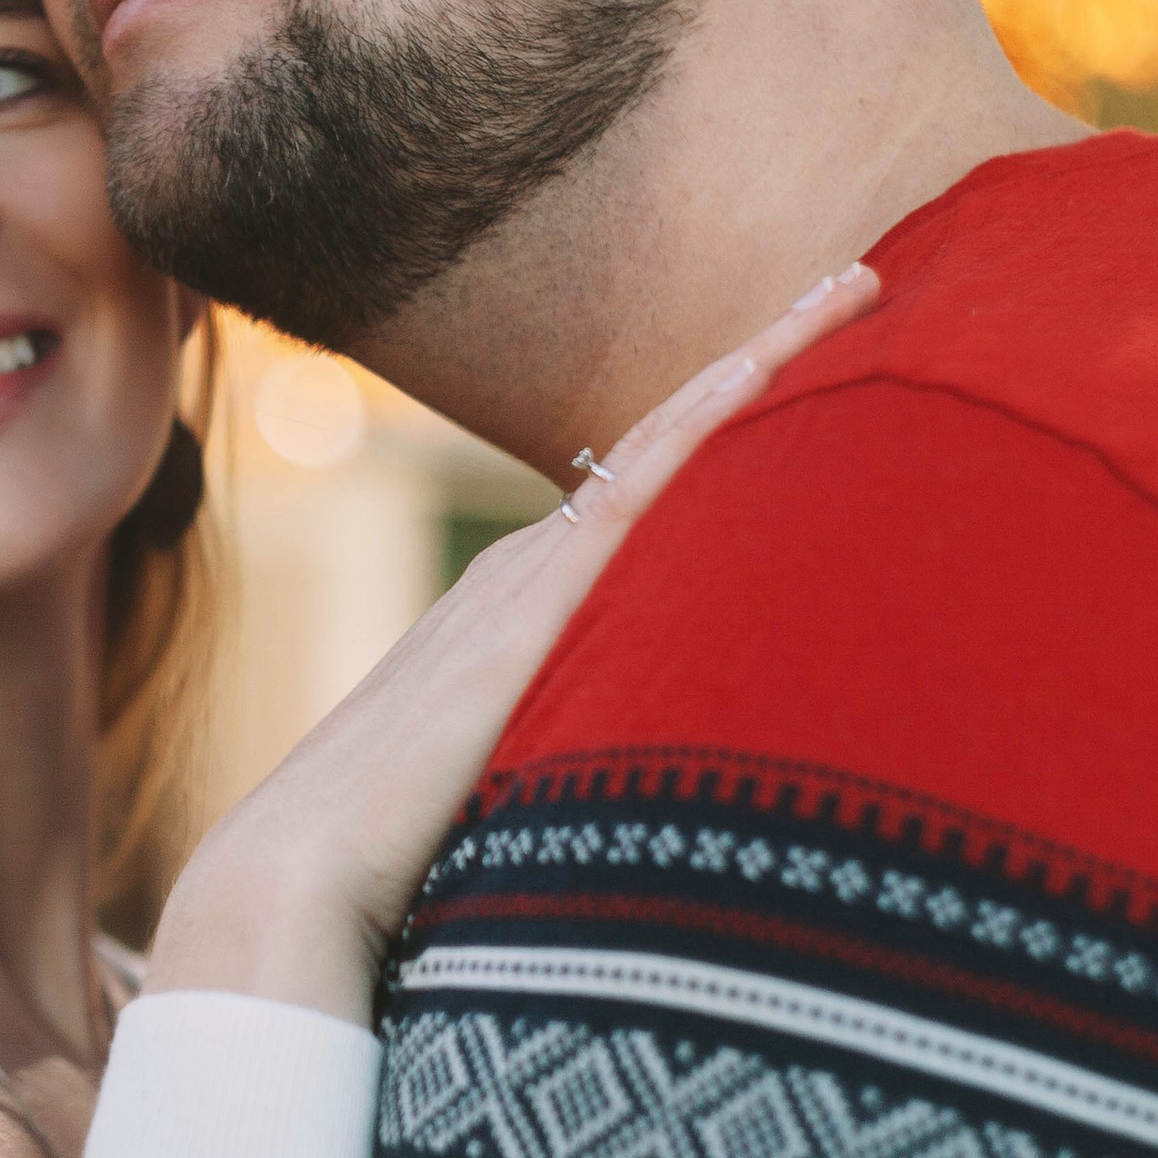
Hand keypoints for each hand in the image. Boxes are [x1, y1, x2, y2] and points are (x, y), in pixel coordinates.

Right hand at [147, 264, 880, 1019]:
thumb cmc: (391, 870)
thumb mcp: (509, 792)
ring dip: (764, 359)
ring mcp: (531, 580)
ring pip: (673, 441)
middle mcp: (532, 571)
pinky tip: (772, 368)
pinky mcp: (533, 612)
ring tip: (852, 283)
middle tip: (865, 273)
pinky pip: (640, 492)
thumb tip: (654, 800)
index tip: (821, 357)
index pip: (654, 488)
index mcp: (528, 612)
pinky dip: (709, 423)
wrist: (292, 884)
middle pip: (677, 438)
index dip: (736, 418)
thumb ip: (572, 768)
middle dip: (772, 353)